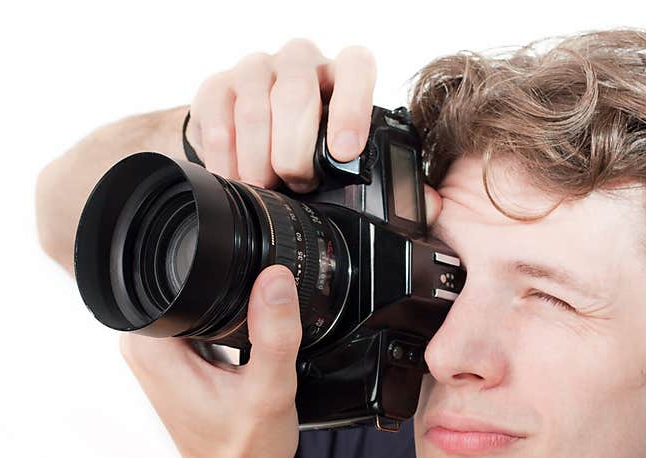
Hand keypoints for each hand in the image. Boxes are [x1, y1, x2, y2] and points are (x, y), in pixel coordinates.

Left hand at [120, 264, 301, 457]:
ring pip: (198, 305)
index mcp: (151, 348)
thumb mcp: (269, 390)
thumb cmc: (245, 452)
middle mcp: (144, 349)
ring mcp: (158, 356)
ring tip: (242, 366)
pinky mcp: (175, 363)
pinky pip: (200, 324)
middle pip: (189, 287)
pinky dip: (227, 333)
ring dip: (230, 322)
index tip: (245, 328)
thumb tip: (276, 279)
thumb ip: (275, 332)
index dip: (221, 283)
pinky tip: (241, 363)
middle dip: (230, 306)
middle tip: (245, 357)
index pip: (177, 278)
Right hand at [184, 39, 441, 218]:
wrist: (258, 138)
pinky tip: (234, 176)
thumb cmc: (317, 151)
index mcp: (344, 75)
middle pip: (296, 92)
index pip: (355, 68)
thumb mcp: (358, 158)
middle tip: (297, 184)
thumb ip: (392, 177)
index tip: (345, 151)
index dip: (351, 107)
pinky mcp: (218, 85)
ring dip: (259, 156)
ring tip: (266, 186)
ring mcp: (258, 70)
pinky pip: (215, 114)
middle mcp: (302, 63)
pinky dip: (224, 153)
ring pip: (254, 104)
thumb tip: (430, 206)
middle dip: (295, 149)